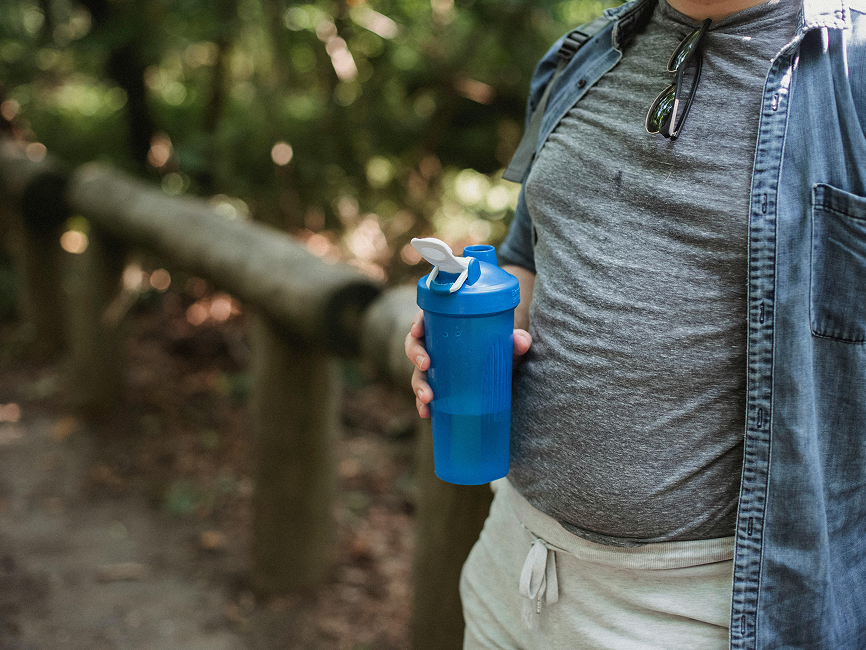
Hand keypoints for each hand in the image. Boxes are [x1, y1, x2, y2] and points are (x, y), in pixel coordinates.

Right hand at [404, 310, 531, 417]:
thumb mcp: (508, 345)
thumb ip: (517, 340)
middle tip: (425, 364)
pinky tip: (427, 413)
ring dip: (418, 385)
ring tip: (427, 397)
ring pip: (418, 373)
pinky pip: (425, 395)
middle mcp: (437, 346)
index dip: (417, 323)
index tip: (417, 331)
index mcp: (447, 327)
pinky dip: (423, 404)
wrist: (505, 373)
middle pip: (415, 345)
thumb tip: (521, 341)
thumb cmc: (500, 350)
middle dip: (415, 354)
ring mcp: (436, 369)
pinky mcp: (440, 388)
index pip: (426, 319)